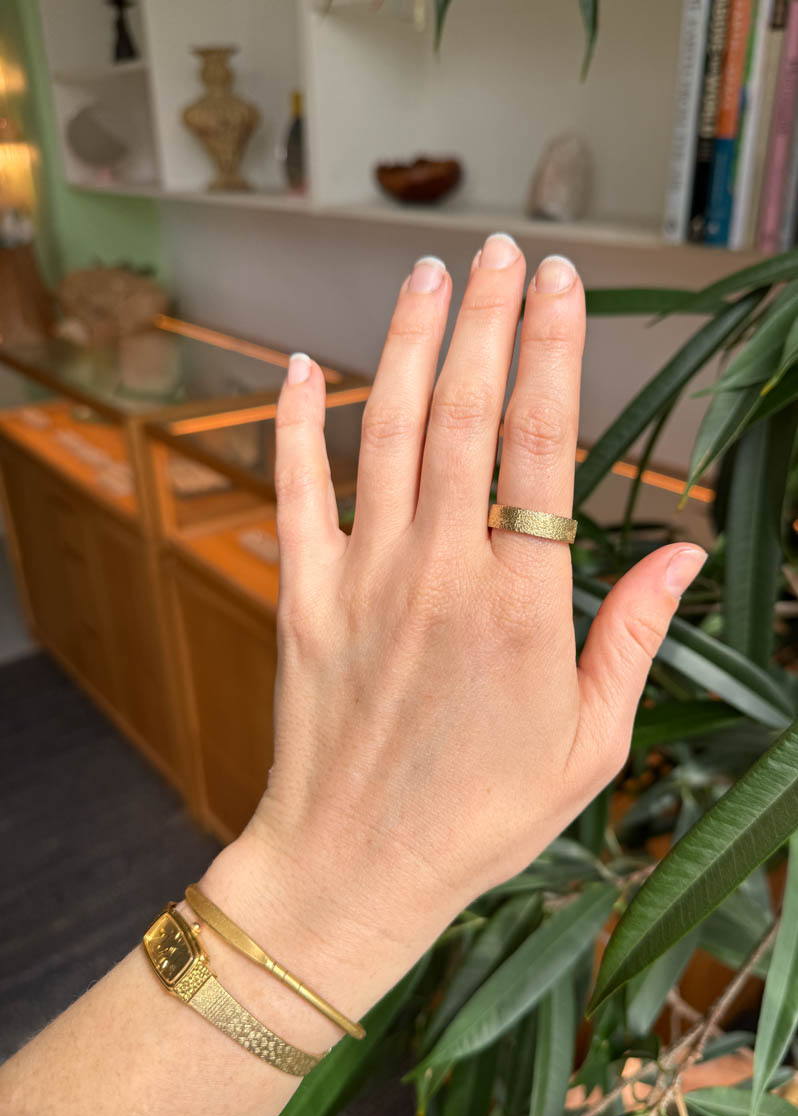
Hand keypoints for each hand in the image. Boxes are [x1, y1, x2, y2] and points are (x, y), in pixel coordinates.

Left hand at [209, 235, 704, 1024]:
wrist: (356, 868)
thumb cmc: (481, 816)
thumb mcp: (590, 741)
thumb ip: (632, 635)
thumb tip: (683, 554)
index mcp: (520, 603)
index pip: (541, 445)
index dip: (551, 351)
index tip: (559, 283)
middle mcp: (439, 571)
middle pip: (464, 413)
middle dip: (486, 319)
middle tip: (501, 247)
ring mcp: (363, 577)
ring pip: (384, 431)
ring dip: (406, 343)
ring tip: (427, 273)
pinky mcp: (302, 596)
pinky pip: (293, 489)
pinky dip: (291, 420)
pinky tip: (294, 362)